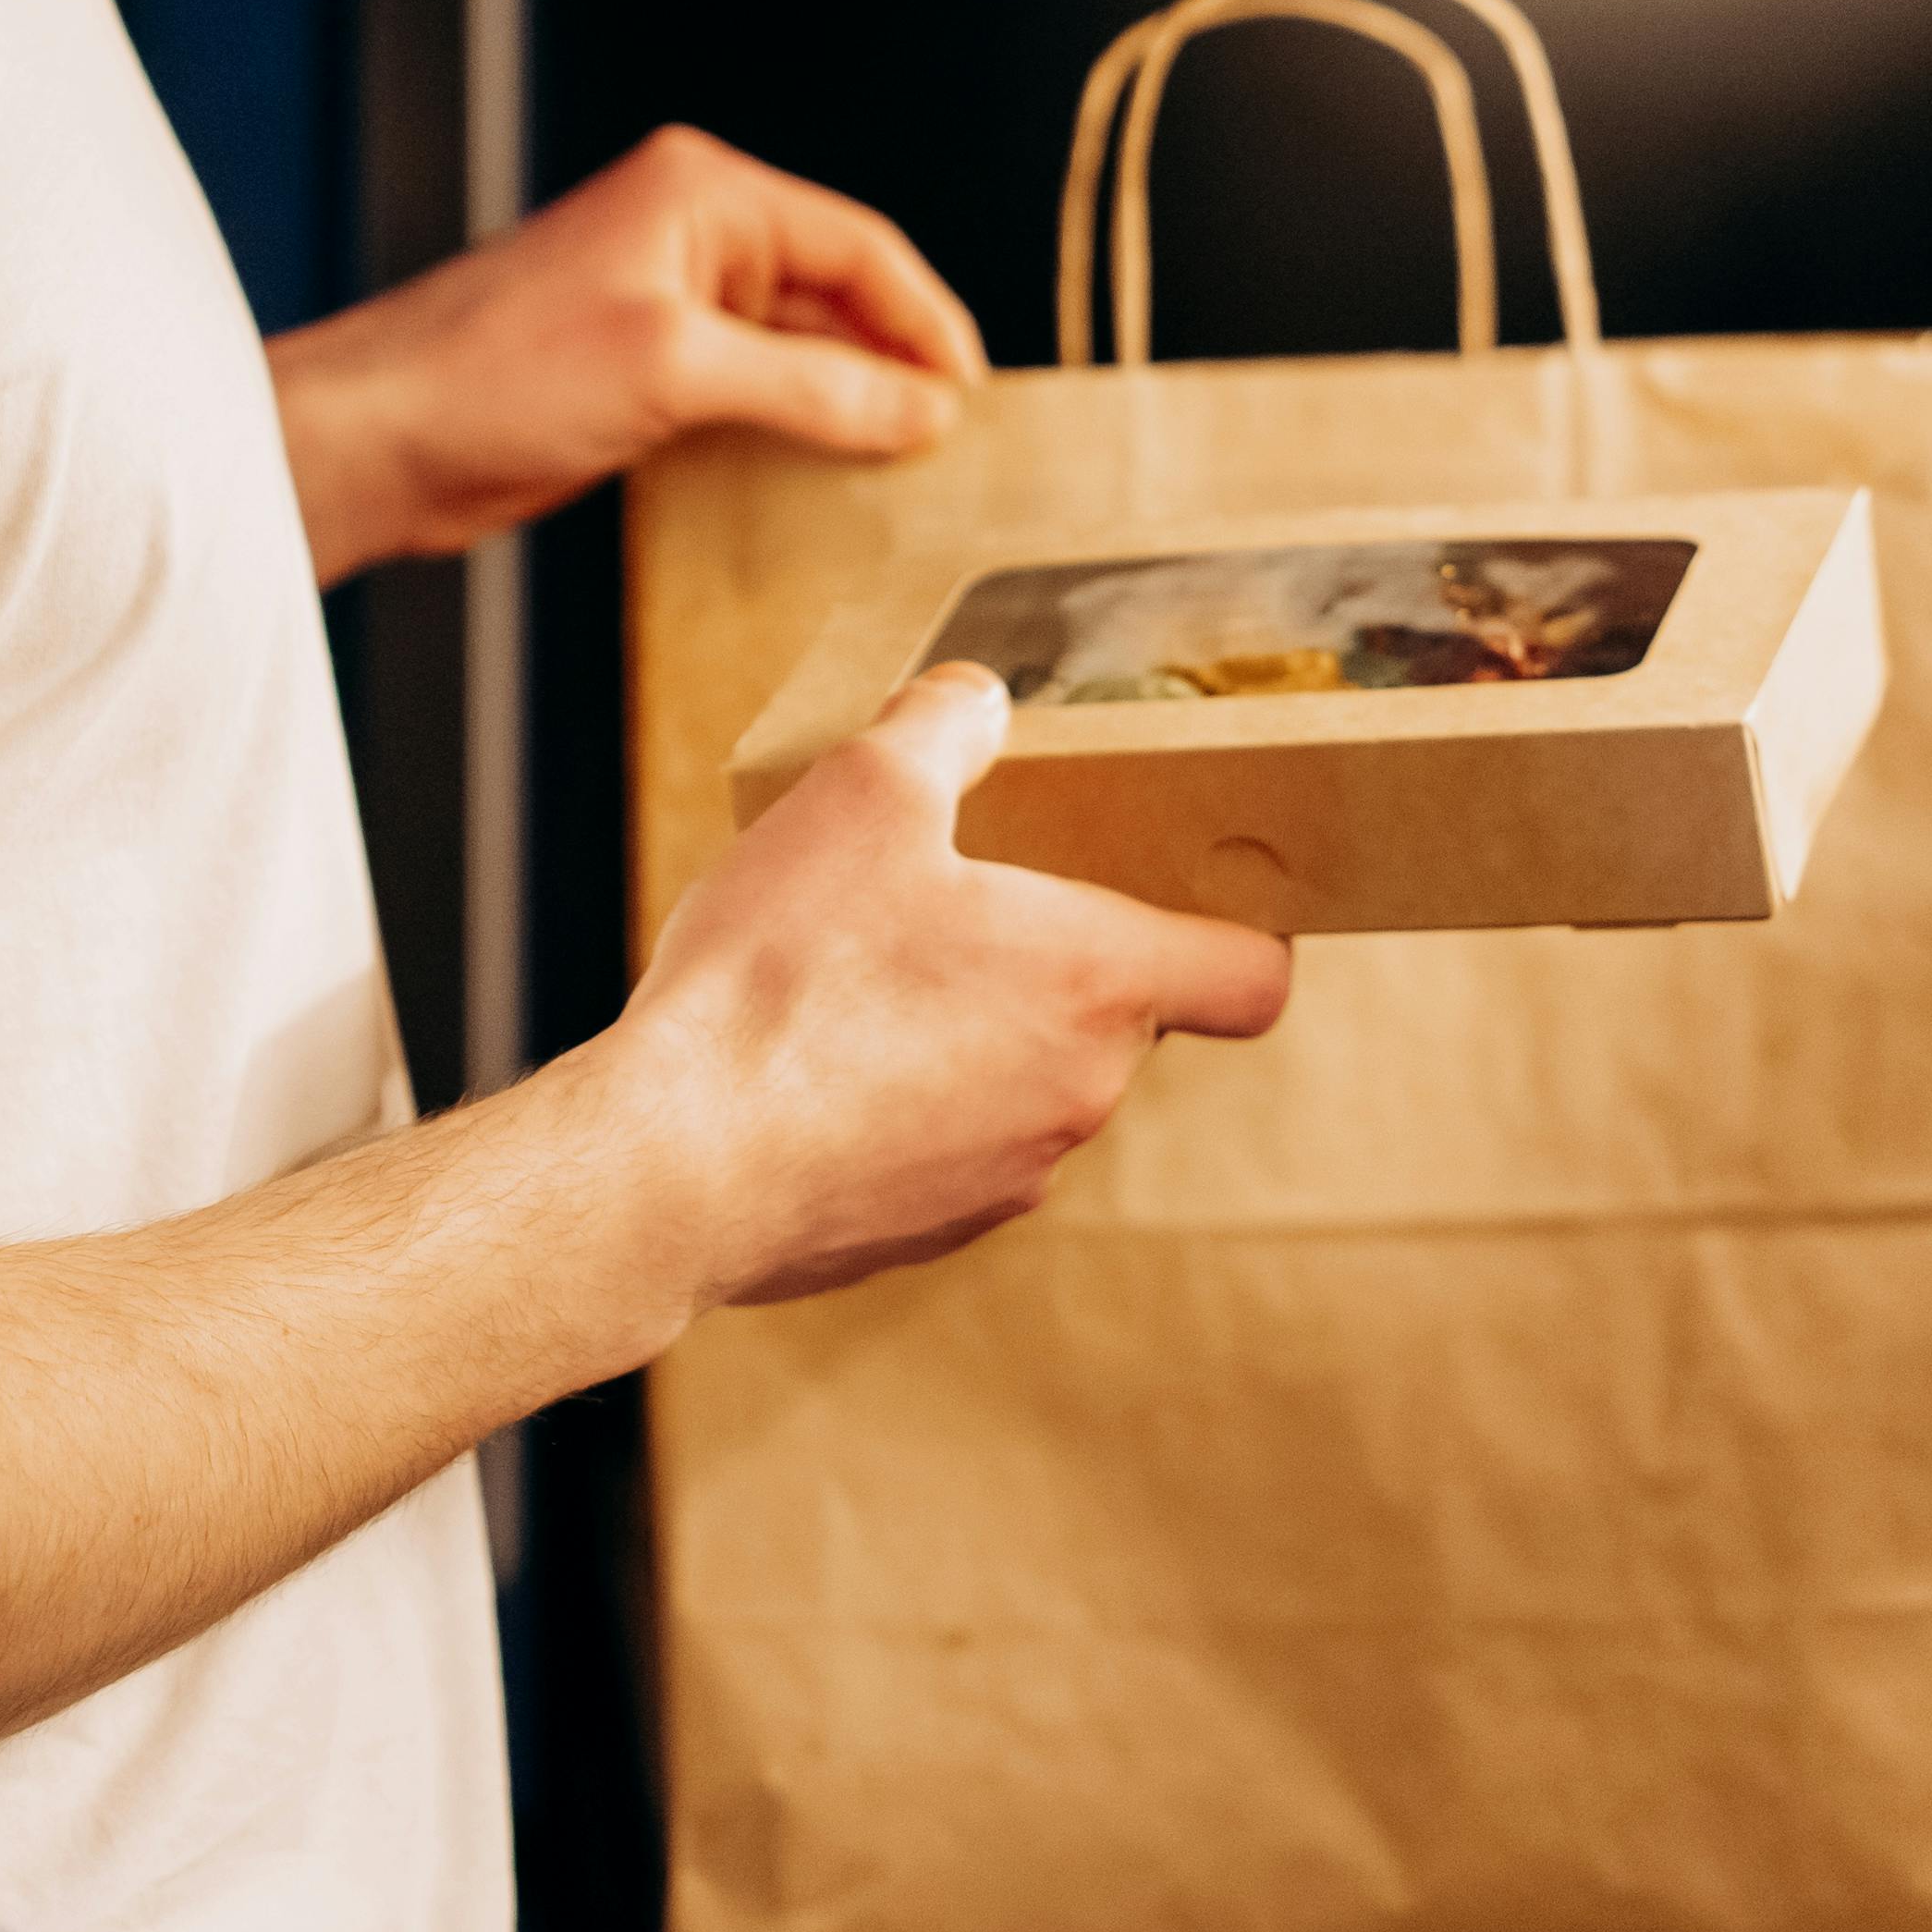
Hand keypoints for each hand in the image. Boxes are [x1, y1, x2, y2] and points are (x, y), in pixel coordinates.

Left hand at [265, 125, 982, 579]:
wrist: (380, 440)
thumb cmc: (496, 372)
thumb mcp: (674, 369)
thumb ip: (811, 384)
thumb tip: (918, 408)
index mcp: (703, 194)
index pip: (858, 246)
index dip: (926, 320)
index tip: (973, 399)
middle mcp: (691, 238)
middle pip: (835, 300)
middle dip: (892, 368)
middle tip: (952, 452)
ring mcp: (665, 309)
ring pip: (796, 356)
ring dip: (846, 412)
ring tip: (904, 480)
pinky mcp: (642, 377)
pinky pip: (749, 401)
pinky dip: (792, 438)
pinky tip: (826, 491)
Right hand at [599, 666, 1291, 1305]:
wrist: (680, 1165)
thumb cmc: (787, 978)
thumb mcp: (858, 794)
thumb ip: (940, 727)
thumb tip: (976, 698)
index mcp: (1097, 983)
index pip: (1251, 976)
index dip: (1233, 929)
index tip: (1175, 895)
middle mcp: (1079, 1093)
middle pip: (1118, 1019)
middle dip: (1049, 963)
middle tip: (952, 908)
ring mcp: (1008, 1179)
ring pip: (1026, 1085)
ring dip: (972, 1035)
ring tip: (859, 985)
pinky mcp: (929, 1232)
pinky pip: (949, 1151)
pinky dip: (905, 1108)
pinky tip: (812, 1069)